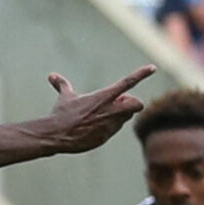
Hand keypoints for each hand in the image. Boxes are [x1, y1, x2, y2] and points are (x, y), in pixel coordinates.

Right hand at [40, 66, 155, 152]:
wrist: (56, 135)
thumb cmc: (61, 114)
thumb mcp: (64, 98)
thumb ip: (62, 85)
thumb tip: (51, 76)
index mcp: (104, 96)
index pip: (128, 82)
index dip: (142, 74)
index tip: (152, 67)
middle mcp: (111, 110)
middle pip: (137, 104)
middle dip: (133, 103)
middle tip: (119, 103)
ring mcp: (110, 124)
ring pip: (125, 118)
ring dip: (118, 115)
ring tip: (99, 116)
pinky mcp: (106, 136)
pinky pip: (114, 130)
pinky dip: (108, 127)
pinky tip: (92, 128)